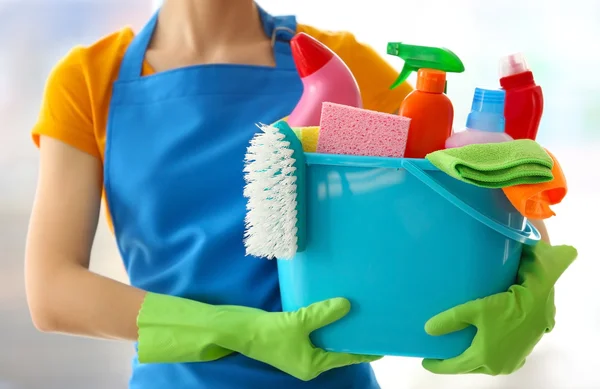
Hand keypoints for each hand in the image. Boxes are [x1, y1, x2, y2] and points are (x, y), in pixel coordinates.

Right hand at [218, 298, 380, 380]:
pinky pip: (314, 330)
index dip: (364, 351)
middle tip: (372, 322)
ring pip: (326, 338)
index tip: (383, 346)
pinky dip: (324, 321)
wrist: (238, 329)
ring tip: (356, 312)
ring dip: (338, 326)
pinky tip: (332, 307)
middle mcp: (309, 360)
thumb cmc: (269, 333)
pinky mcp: (292, 337)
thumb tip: (347, 305)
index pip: (345, 358)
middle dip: (352, 336)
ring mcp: (299, 349)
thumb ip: (323, 314)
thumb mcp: (299, 323)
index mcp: (313, 365)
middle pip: (336, 348)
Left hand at [421, 242, 576, 374]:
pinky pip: (497, 359)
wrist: (538, 303)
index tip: (426, 362)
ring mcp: (511, 362)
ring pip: (484, 365)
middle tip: (440, 354)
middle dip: (454, 363)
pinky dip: (486, 355)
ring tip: (459, 349)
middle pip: (469, 367)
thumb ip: (449, 320)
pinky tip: (482, 345)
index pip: (455, 367)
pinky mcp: (521, 355)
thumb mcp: (473, 310)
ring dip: (471, 359)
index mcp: (484, 358)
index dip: (439, 366)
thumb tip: (428, 329)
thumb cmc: (505, 307)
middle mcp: (498, 366)